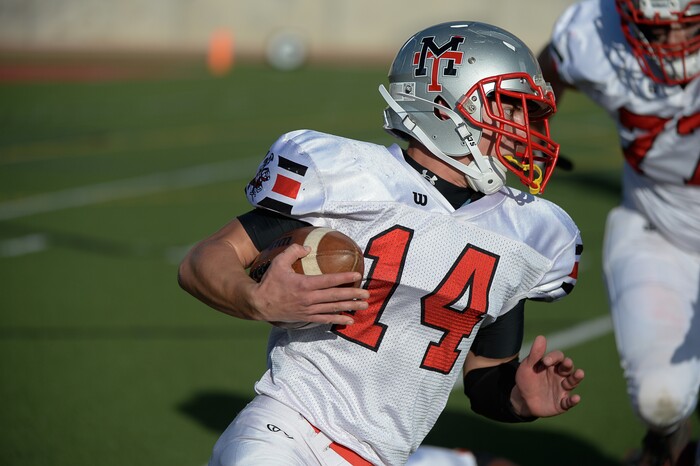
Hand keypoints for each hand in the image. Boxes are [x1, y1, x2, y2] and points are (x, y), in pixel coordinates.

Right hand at [250, 243, 368, 325]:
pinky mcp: (306, 317)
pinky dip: (338, 319)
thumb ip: (293, 251)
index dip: (344, 278)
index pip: (329, 280)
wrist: (259, 304)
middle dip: (353, 294)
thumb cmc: (269, 282)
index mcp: (304, 284)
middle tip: (367, 294)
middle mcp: (309, 298)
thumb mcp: (278, 262)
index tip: (357, 275)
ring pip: (333, 308)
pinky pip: (325, 319)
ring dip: (350, 307)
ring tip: (364, 306)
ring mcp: (309, 309)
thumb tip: (308, 248)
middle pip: (336, 296)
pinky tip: (349, 320)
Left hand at [511, 335, 584, 417]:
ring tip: (580, 373)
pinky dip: (573, 400)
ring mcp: (562, 389)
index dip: (553, 357)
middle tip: (566, 363)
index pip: (558, 357)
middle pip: (568, 368)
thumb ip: (535, 354)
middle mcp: (560, 375)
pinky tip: (576, 398)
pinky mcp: (561, 403)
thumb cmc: (526, 380)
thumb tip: (541, 337)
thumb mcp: (527, 367)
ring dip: (576, 378)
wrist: (522, 400)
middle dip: (568, 365)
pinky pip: (569, 402)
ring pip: (572, 382)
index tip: (545, 361)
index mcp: (552, 365)